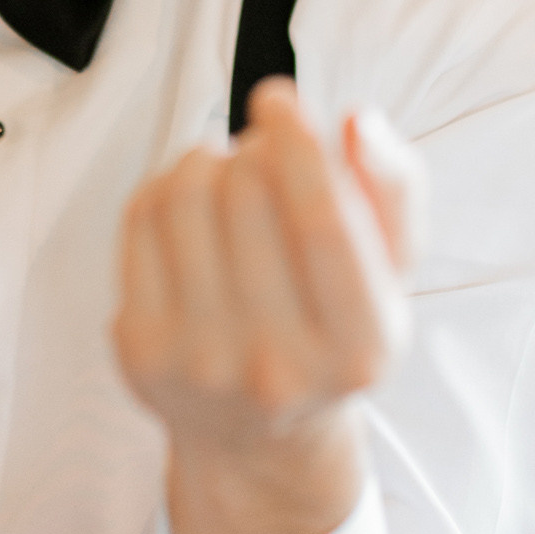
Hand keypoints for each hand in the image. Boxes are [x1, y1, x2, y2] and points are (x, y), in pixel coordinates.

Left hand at [115, 79, 415, 533]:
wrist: (259, 436)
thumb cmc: (332, 328)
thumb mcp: (392, 272)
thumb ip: (394, 189)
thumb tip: (353, 122)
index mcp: (359, 347)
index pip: (322, 222)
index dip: (297, 143)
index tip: (278, 97)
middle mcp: (279, 367)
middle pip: (248, 195)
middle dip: (255, 150)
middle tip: (263, 158)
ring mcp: (201, 364)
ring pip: (185, 195)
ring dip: (208, 160)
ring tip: (227, 177)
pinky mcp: (141, 351)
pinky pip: (141, 218)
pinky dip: (166, 186)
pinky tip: (191, 207)